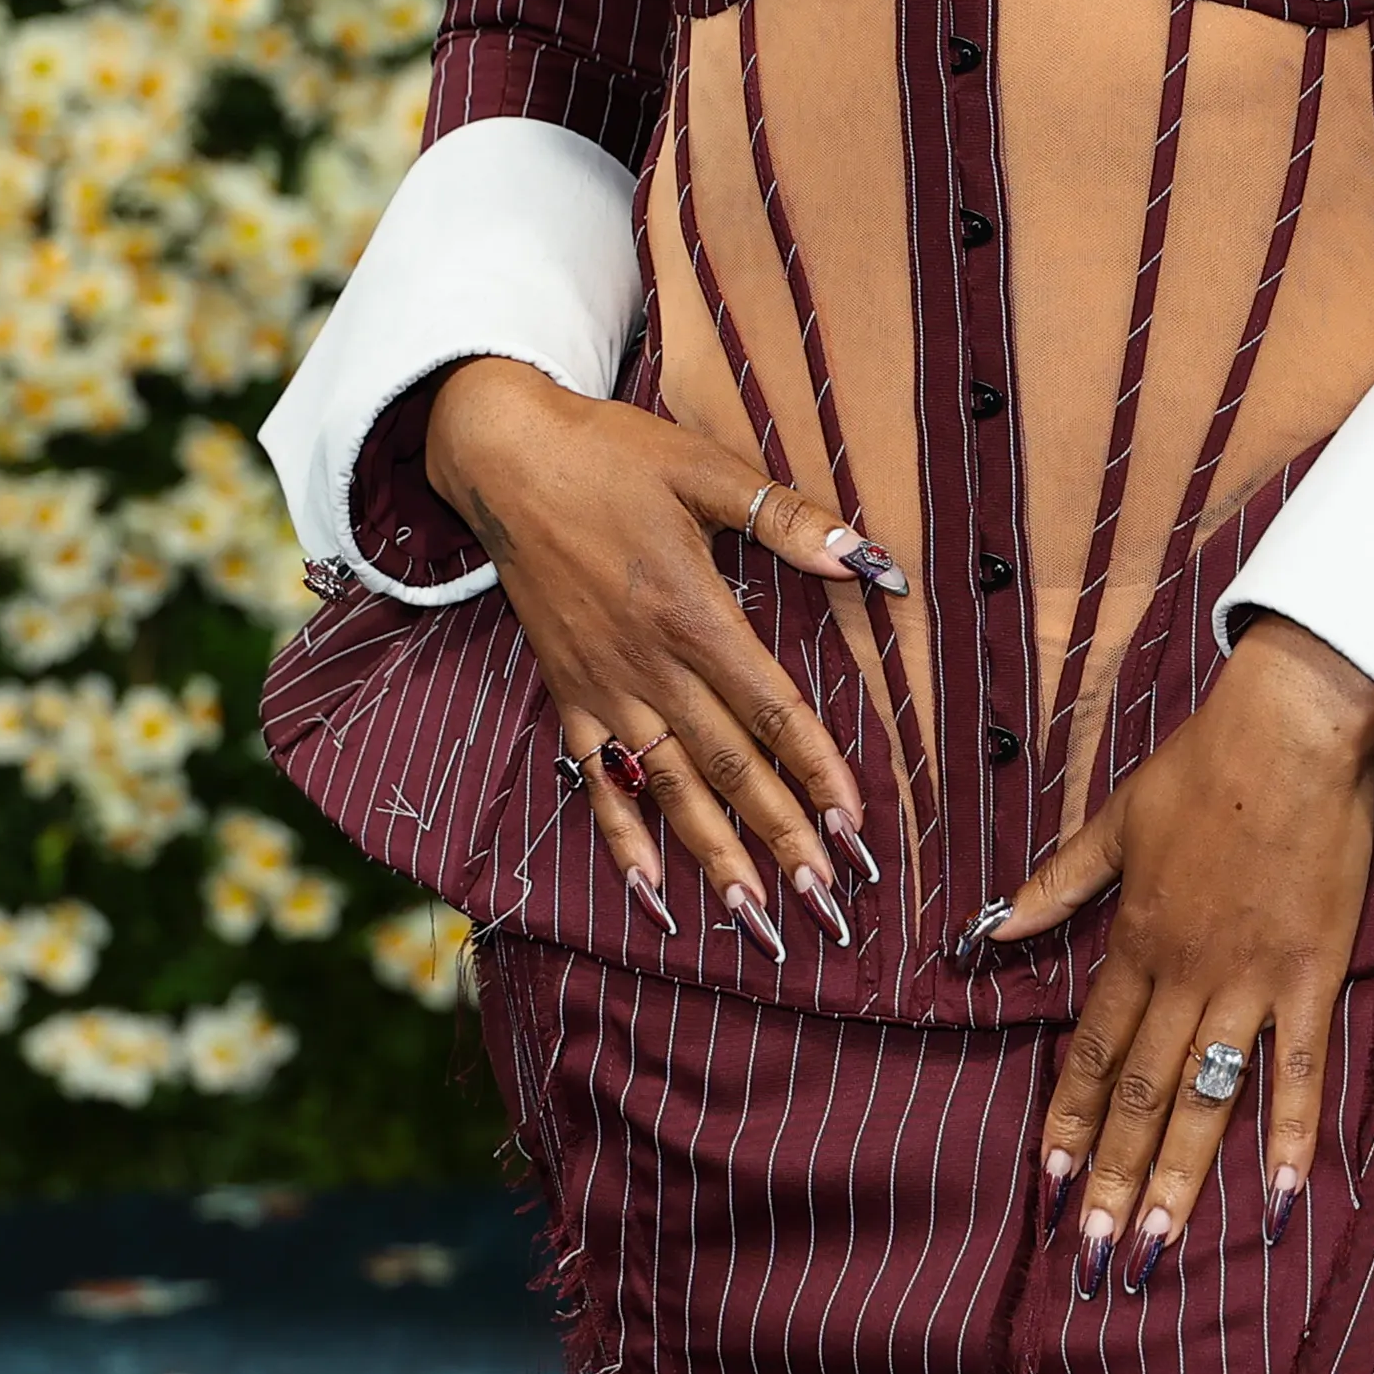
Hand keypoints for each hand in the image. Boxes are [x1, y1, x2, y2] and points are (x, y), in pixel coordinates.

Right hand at [420, 354, 895, 941]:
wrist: (506, 460)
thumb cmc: (613, 457)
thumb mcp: (705, 469)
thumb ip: (786, 519)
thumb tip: (867, 559)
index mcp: (691, 611)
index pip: (769, 708)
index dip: (816, 769)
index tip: (856, 825)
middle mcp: (648, 665)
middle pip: (725, 765)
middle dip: (779, 835)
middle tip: (825, 900)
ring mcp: (603, 687)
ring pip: (667, 787)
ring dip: (713, 855)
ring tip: (756, 916)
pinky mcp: (567, 693)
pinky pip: (595, 780)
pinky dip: (621, 838)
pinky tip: (650, 893)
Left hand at [989, 616, 1373, 1285]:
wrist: (1290, 731)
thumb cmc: (1204, 767)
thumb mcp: (1116, 820)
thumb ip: (1060, 883)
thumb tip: (995, 928)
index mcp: (1136, 939)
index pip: (1092, 1048)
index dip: (1070, 1117)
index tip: (1052, 1177)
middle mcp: (1185, 974)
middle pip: (1141, 1092)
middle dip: (1116, 1176)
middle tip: (1096, 1251)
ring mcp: (1248, 981)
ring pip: (1205, 1097)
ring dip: (1180, 1176)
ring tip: (1159, 1247)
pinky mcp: (1309, 975)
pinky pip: (1299, 1067)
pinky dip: (1291, 1133)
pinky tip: (1281, 1196)